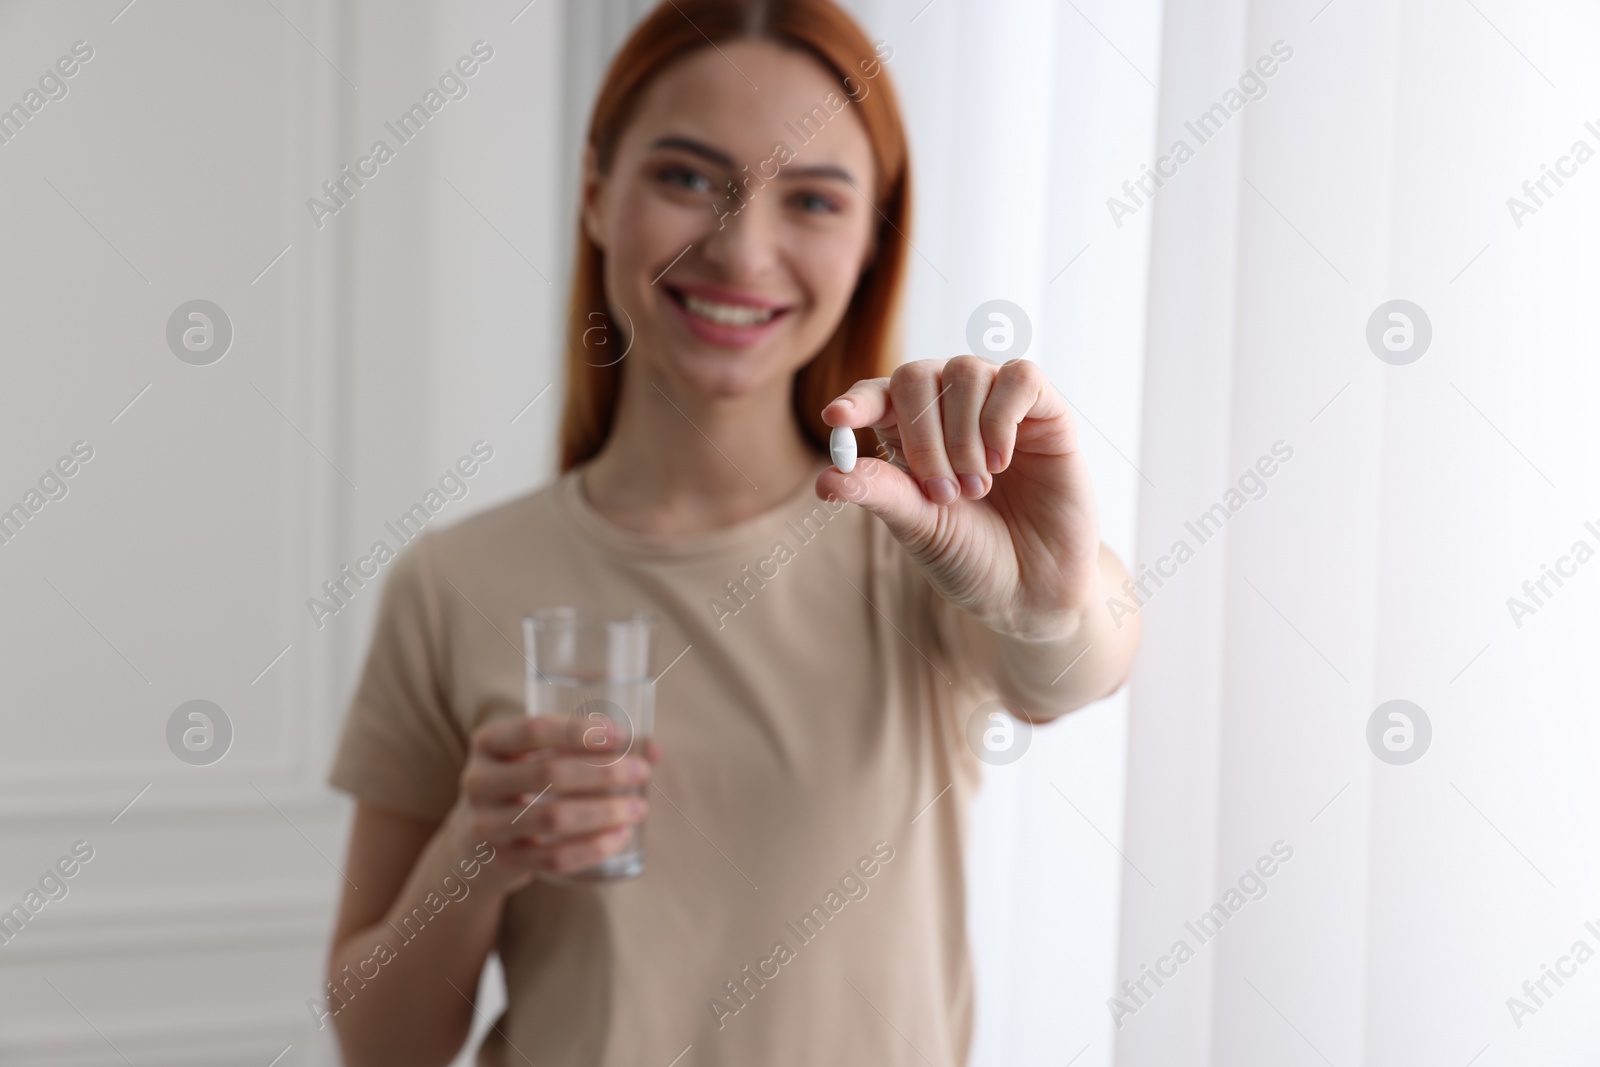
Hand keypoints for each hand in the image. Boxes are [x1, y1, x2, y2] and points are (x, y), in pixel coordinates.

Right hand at [448, 715, 658, 891]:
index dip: (580, 731)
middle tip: (641, 772)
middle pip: (549, 773)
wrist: (472, 846)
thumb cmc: (521, 785)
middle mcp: (479, 781)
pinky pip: (553, 859)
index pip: (534, 729)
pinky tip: (620, 837)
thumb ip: (587, 748)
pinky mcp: (502, 862)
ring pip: (553, 819)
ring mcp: (486, 825)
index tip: (622, 736)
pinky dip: (593, 848)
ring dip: (604, 812)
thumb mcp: (537, 757)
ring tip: (638, 808)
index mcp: (488, 742)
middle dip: (603, 772)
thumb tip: (653, 750)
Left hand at [817, 356, 1100, 639]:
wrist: (1034, 589)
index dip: (857, 401)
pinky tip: (1002, 462)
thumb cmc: (971, 556)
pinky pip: (1020, 376)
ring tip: (976, 489)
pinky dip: (1001, 416)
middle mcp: (952, 410)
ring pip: (966, 371)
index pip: (876, 395)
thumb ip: (879, 493)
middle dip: (921, 435)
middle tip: (942, 493)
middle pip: (916, 375)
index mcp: (909, 434)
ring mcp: (999, 406)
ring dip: (964, 435)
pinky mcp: (1046, 412)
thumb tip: (826, 478)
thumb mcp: (918, 527)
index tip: (837, 419)